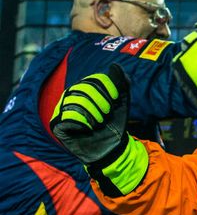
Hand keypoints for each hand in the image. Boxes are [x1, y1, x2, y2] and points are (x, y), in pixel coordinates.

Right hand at [50, 63, 148, 196]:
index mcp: (85, 89)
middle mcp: (71, 96)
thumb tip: (115, 65)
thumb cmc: (114, 124)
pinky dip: (83, 122)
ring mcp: (62, 110)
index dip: (108, 89)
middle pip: (84, 88)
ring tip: (98, 122)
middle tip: (106, 114)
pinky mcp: (57, 125)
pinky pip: (66, 117)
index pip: (94, 79)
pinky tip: (88, 129)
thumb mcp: (122, 103)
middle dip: (101, 101)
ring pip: (74, 101)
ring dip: (93, 112)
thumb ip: (121, 84)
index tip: (115, 101)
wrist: (110, 148)